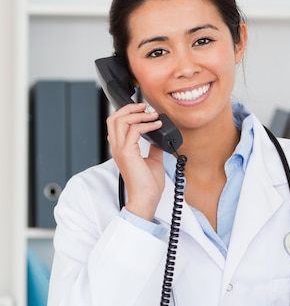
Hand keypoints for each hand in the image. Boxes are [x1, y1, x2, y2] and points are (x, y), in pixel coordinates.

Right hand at [106, 102, 165, 220]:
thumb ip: (154, 147)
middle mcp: (117, 147)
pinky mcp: (127, 152)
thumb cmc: (148, 185)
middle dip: (130, 108)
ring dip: (138, 114)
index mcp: (121, 149)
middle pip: (114, 118)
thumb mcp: (153, 160)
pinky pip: (133, 130)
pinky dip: (147, 125)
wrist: (146, 198)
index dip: (128, 113)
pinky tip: (157, 126)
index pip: (115, 124)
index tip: (144, 110)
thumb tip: (159, 138)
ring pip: (120, 120)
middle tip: (145, 107)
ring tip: (152, 115)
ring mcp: (120, 150)